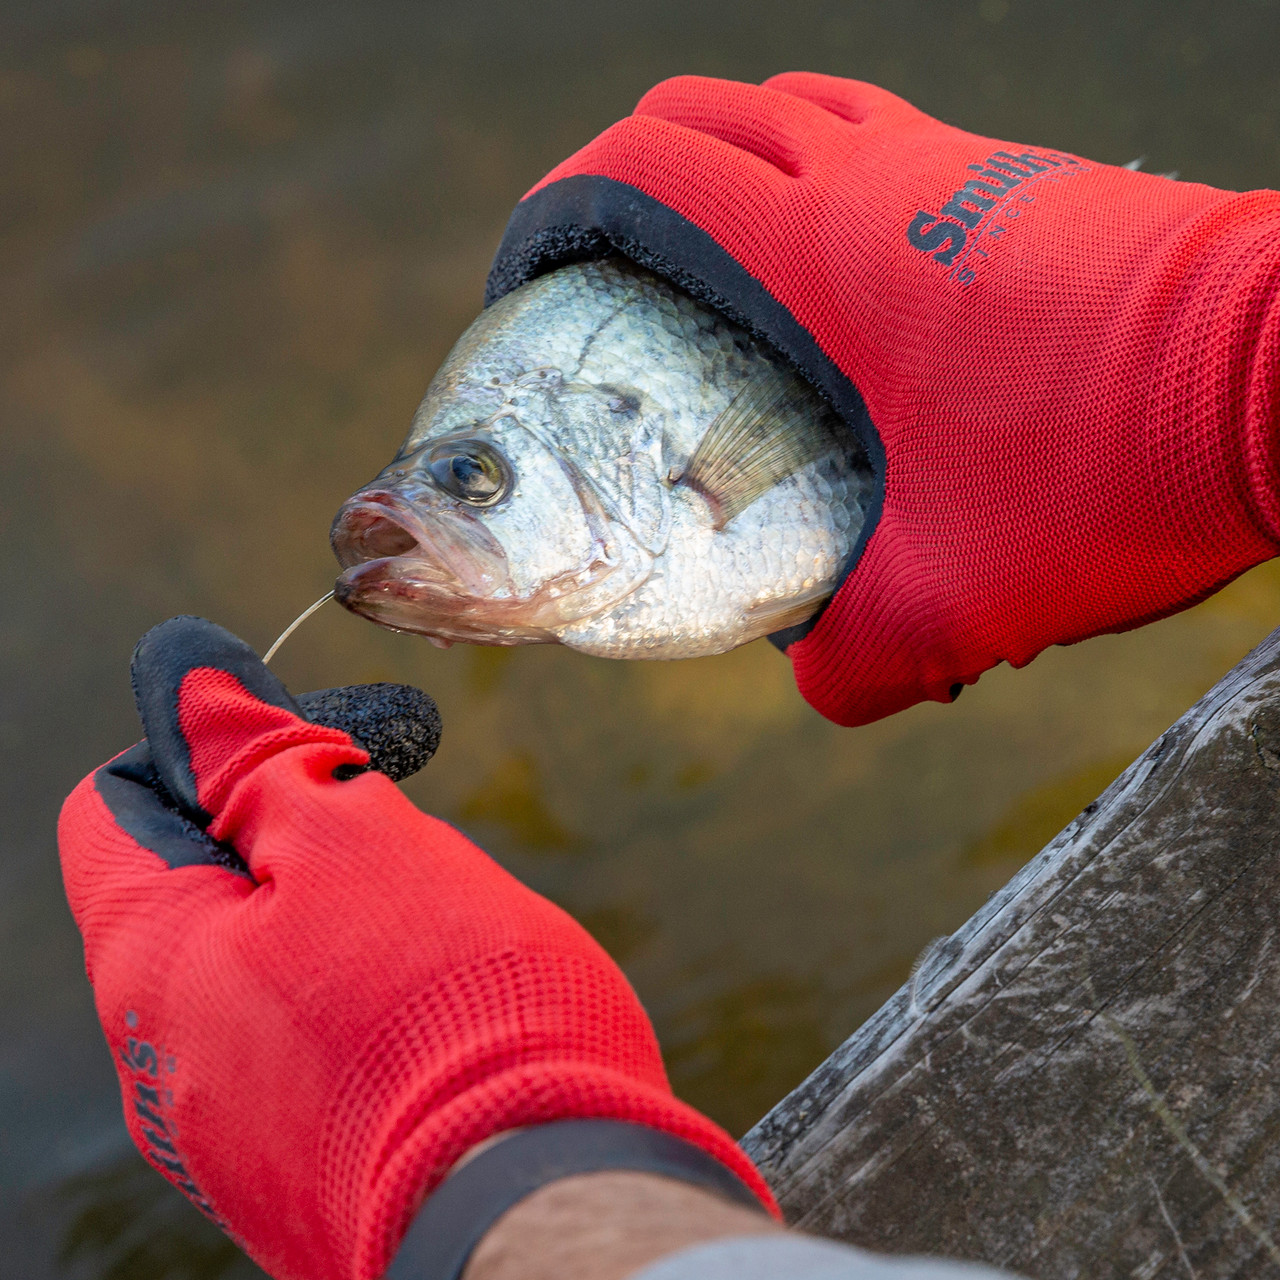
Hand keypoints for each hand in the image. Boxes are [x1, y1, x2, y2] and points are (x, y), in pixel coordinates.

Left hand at [58, 617, 770, 1279]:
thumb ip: (258, 762)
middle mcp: (162, 1061)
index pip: (116, 807)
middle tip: (396, 813)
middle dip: (291, 828)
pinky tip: (441, 1000)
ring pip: (263, 967)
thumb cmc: (450, 1007)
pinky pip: (306, 1046)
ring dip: (336, 911)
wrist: (545, 1210)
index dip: (203, 747)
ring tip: (436, 917)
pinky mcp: (304, 1170)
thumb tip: (187, 680)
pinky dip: (361, 995)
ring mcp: (231, 1130)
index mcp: (152, 964)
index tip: (306, 737)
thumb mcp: (354, 842)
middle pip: (200, 889)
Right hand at [491, 73, 1279, 724]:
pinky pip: (882, 138)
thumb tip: (814, 683)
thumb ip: (857, 659)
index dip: (566, 207)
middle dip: (630, 173)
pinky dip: (823, 172)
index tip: (535, 268)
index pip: (650, 168)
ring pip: (800, 109)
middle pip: (711, 113)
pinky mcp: (1016, 177)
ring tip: (708, 257)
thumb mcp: (959, 598)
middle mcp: (881, 176)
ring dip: (730, 158)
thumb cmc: (1117, 469)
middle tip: (607, 268)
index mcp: (829, 251)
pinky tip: (841, 274)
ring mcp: (954, 162)